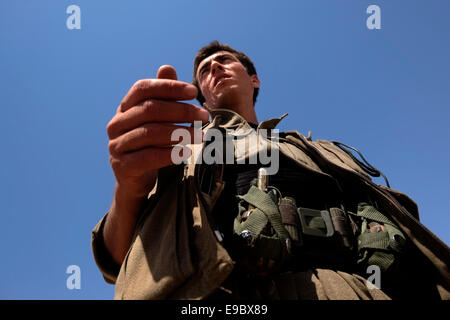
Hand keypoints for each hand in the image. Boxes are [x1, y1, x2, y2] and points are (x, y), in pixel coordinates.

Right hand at [106, 65, 208, 198]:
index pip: (143, 88)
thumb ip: (163, 97)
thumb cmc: (151, 145)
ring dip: (180, 132)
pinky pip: (149, 157)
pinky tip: (187, 152)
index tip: (193, 92)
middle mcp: (116, 124)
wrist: (136, 180)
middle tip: (204, 115)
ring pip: (150, 133)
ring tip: (201, 135)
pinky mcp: (123, 166)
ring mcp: (117, 145)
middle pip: (149, 109)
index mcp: (125, 108)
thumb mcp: (159, 121)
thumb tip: (167, 68)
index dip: (168, 87)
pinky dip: (170, 153)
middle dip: (181, 111)